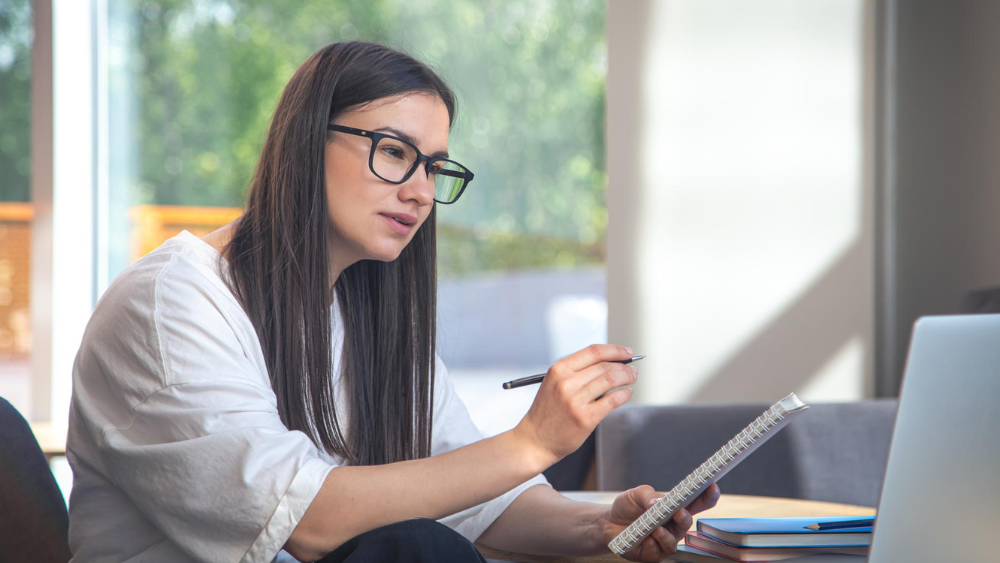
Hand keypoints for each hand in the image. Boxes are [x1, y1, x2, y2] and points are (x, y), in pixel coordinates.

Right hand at [513, 344, 636, 465]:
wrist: (535, 440)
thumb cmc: (546, 413)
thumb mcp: (554, 384)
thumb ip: (577, 373)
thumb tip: (609, 364)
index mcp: (558, 370)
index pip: (593, 352)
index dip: (614, 350)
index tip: (627, 352)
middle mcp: (566, 382)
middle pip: (604, 366)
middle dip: (624, 366)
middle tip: (632, 370)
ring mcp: (576, 400)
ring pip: (610, 380)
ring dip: (626, 378)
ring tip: (632, 379)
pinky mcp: (585, 418)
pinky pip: (612, 400)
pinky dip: (624, 395)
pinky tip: (626, 393)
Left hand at [599, 483, 720, 561]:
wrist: (608, 523)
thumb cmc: (628, 507)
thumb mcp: (635, 494)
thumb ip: (648, 496)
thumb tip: (657, 504)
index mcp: (675, 508)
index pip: (697, 503)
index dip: (708, 495)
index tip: (712, 486)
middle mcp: (674, 526)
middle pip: (687, 523)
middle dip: (684, 518)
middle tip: (678, 512)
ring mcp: (664, 541)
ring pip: (674, 541)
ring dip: (666, 535)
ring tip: (656, 528)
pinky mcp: (653, 554)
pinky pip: (657, 553)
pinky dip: (651, 545)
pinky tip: (645, 539)